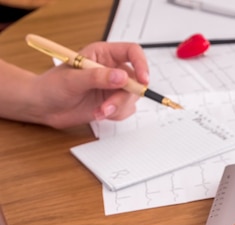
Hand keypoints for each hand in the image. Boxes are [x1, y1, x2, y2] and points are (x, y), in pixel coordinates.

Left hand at [28, 41, 148, 127]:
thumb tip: (122, 77)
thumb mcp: (73, 80)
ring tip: (98, 111)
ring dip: (117, 108)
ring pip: (131, 98)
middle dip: (123, 96)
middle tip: (109, 106)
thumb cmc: (52, 86)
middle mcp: (112, 69)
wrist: (43, 107)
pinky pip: (126, 110)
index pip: (132, 52)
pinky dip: (115, 115)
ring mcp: (113, 87)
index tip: (143, 80)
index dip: (141, 64)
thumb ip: (98, 77)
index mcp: (103, 54)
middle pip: (135, 80)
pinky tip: (98, 113)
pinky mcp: (112, 103)